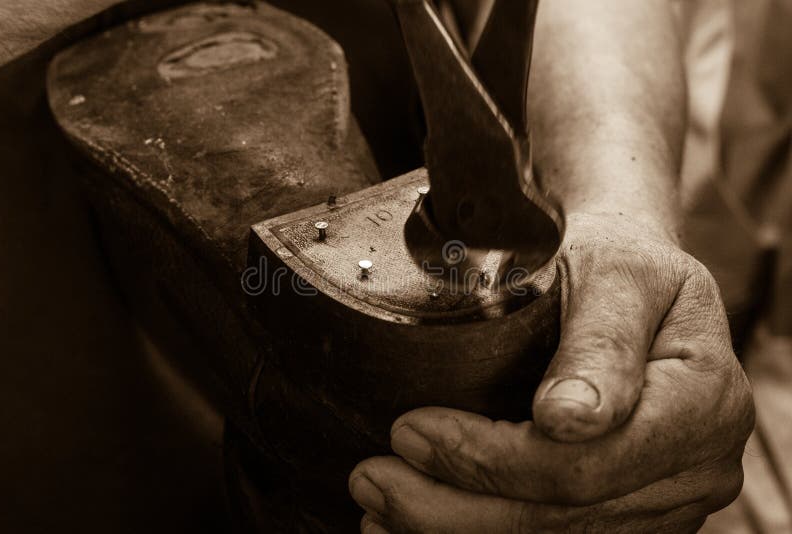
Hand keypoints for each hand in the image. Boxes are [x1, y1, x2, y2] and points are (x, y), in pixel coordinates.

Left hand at [349, 213, 753, 532]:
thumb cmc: (617, 260)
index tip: (409, 430)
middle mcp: (697, 467)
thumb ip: (602, 342)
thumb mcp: (617, 273)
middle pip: (563, 516)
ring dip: (456, 531)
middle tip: (370, 479)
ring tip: (379, 512)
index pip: (584, 463)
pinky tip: (424, 529)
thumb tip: (568, 420)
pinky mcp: (632, 513)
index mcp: (704, 404)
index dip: (489, 459)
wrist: (630, 279)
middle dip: (454, 505)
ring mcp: (667, 501)